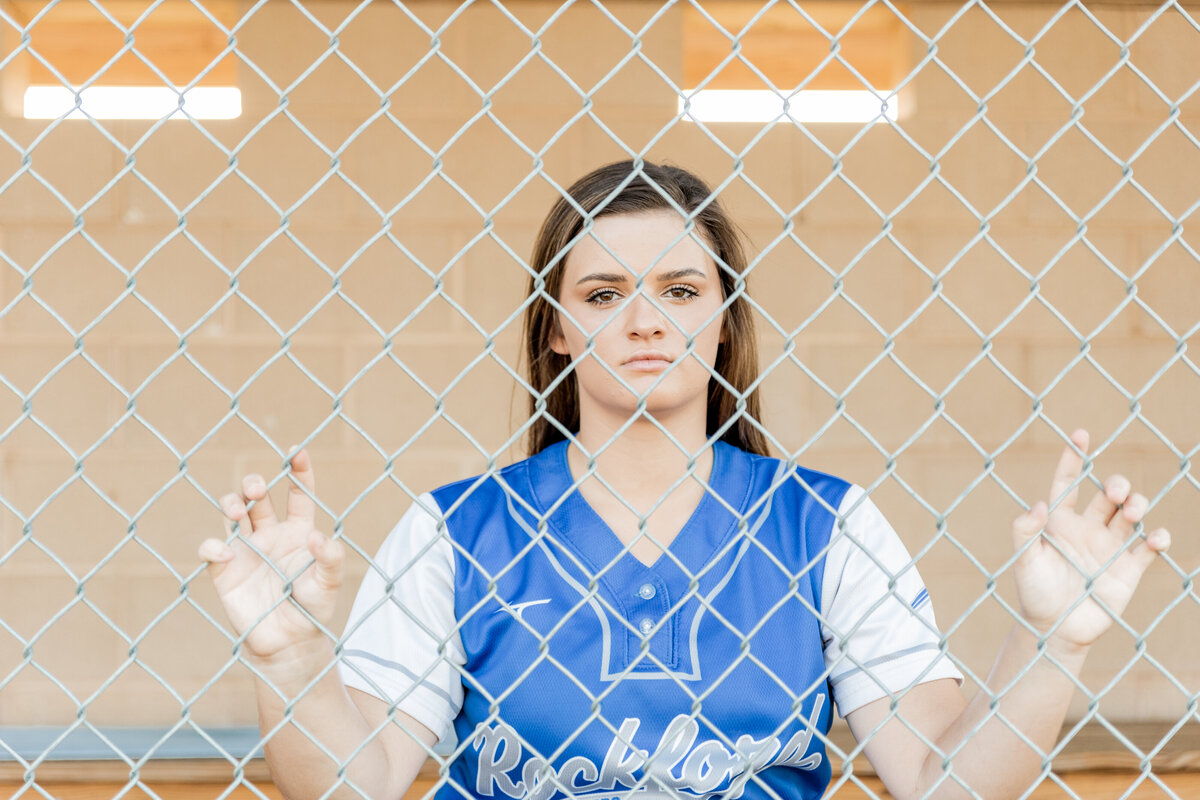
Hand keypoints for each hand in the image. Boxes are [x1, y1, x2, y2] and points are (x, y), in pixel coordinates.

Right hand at [198, 448, 343, 665]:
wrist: (289, 644)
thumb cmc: (313, 609)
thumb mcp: (330, 584)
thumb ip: (331, 559)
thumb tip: (319, 537)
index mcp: (299, 531)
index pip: (298, 494)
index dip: (297, 471)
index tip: (297, 451)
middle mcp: (270, 534)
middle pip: (257, 497)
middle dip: (253, 484)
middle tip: (256, 488)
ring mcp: (246, 550)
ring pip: (231, 514)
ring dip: (230, 505)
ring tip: (237, 511)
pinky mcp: (225, 570)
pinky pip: (212, 549)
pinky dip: (215, 547)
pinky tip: (227, 553)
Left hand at [1011, 429, 1170, 651]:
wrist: (1055, 629)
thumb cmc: (1034, 592)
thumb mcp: (1023, 560)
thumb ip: (1024, 531)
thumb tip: (1037, 505)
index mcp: (1059, 522)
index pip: (1068, 483)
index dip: (1074, 458)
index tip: (1081, 434)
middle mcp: (1087, 528)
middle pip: (1108, 494)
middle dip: (1117, 485)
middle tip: (1116, 492)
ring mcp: (1110, 546)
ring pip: (1131, 514)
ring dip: (1137, 505)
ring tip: (1133, 511)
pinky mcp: (1128, 568)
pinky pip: (1148, 547)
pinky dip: (1157, 538)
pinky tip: (1154, 538)